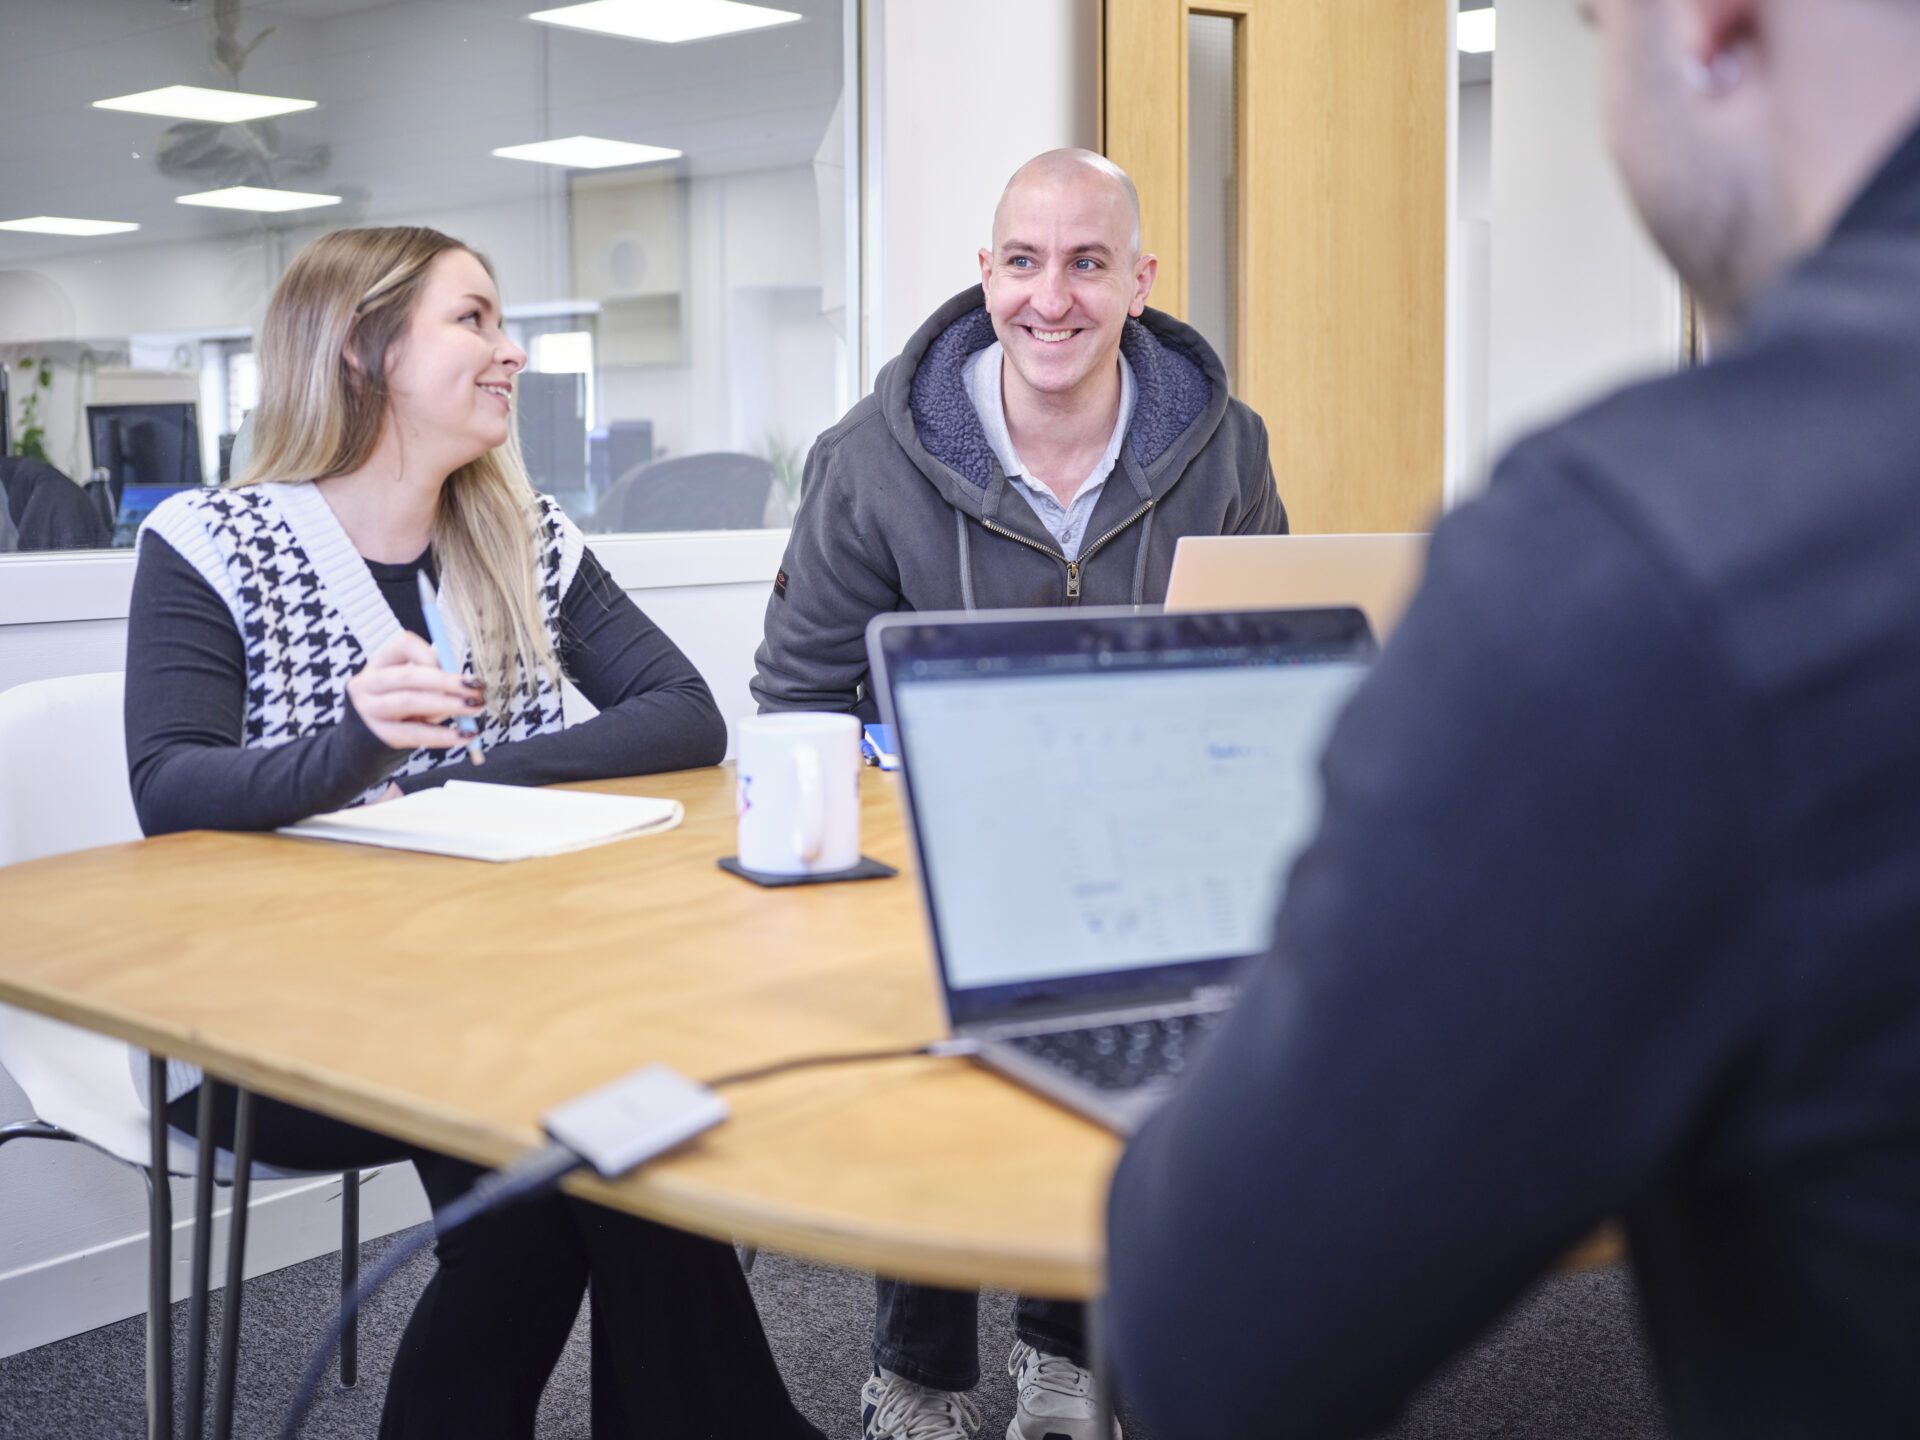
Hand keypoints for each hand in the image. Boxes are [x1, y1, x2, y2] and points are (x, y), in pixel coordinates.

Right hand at [346, 631, 485, 751]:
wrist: (364, 739)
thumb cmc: (396, 704)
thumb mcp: (408, 686)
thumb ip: (432, 677)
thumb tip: (466, 680)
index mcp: (380, 663)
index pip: (404, 645)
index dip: (432, 655)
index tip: (455, 668)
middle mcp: (368, 683)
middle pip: (408, 676)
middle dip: (447, 681)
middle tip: (476, 688)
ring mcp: (369, 710)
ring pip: (409, 702)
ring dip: (447, 705)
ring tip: (474, 708)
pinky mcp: (380, 735)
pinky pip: (415, 734)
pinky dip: (443, 735)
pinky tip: (464, 735)